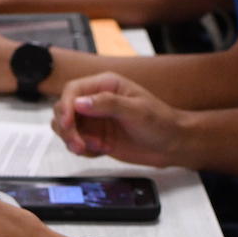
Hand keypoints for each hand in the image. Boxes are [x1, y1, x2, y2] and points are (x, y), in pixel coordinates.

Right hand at [51, 72, 190, 166]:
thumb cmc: (161, 122)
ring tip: (92, 149)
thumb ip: (107, 104)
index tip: (67, 124)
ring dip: (72, 140)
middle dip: (67, 128)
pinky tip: (102, 151)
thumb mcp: (136, 110)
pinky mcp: (96, 137)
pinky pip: (77, 142)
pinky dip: (83, 150)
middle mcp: (97, 100)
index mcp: (106, 85)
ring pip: (66, 127)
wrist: (173, 144)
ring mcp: (95, 120)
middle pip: (64, 109)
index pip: (73, 90)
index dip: (66, 106)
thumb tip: (79, 102)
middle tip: (79, 145)